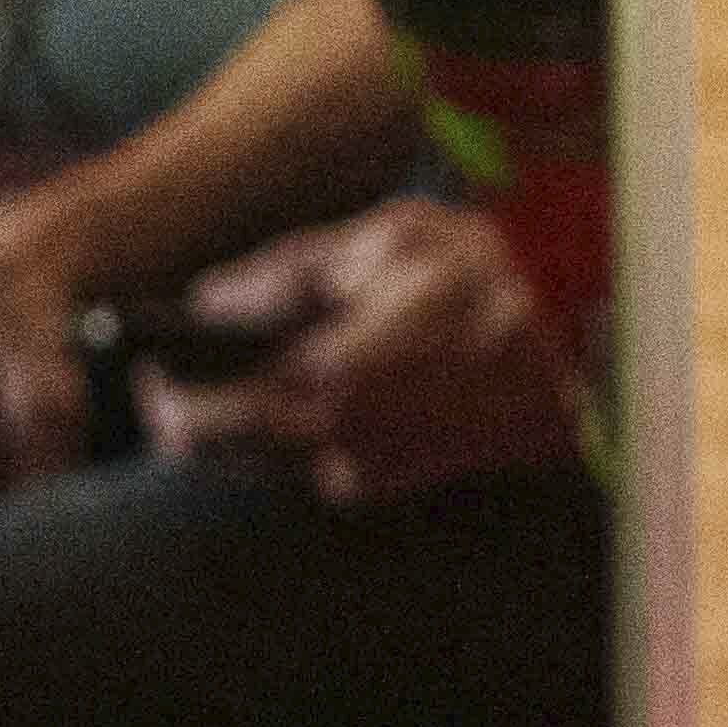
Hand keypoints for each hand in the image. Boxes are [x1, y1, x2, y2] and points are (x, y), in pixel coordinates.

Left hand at [137, 197, 582, 507]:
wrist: (584, 343)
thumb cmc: (488, 278)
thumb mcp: (380, 242)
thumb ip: (280, 274)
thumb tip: (210, 298)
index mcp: (319, 383)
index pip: (190, 420)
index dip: (155, 394)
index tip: (142, 365)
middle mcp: (334, 445)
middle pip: (214, 458)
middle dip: (189, 414)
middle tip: (181, 368)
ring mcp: (364, 475)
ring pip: (260, 465)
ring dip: (241, 425)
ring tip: (251, 366)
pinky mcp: (391, 485)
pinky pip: (311, 465)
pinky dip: (295, 433)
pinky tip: (320, 384)